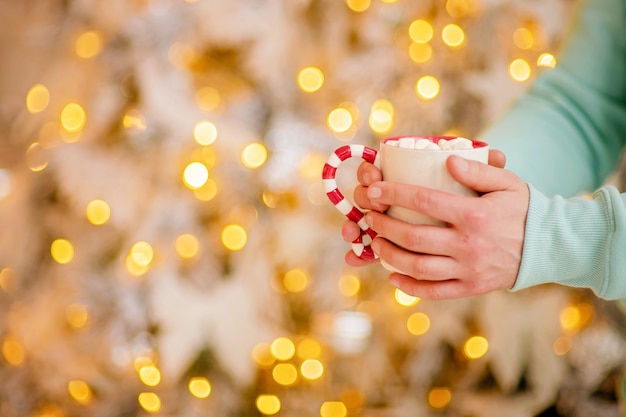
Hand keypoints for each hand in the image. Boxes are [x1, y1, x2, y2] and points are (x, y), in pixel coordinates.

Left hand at [342, 149, 528, 299]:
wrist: (549, 247)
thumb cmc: (523, 209)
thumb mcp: (507, 183)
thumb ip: (478, 170)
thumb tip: (448, 162)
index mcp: (475, 215)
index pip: (424, 202)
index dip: (394, 195)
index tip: (374, 190)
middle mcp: (469, 245)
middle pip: (414, 236)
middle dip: (384, 225)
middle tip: (369, 216)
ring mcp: (468, 270)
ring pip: (418, 266)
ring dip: (390, 255)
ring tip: (375, 243)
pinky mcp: (471, 288)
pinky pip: (434, 291)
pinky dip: (409, 287)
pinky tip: (393, 277)